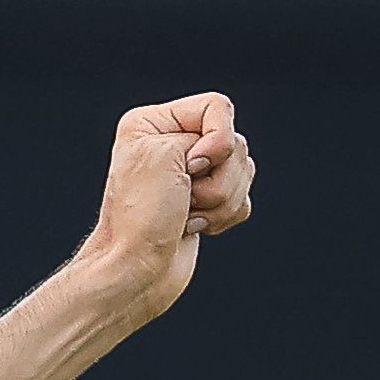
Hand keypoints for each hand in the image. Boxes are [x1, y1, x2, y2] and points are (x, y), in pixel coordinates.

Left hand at [73, 94, 252, 317]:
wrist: (136, 272)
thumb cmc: (140, 216)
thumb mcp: (164, 155)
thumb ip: (208, 135)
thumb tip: (227, 153)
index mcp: (154, 123)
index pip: (217, 107)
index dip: (217, 140)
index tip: (190, 167)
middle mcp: (173, 144)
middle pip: (236, 144)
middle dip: (218, 179)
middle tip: (184, 198)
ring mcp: (191, 176)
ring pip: (244, 172)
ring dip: (220, 201)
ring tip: (186, 216)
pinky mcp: (206, 203)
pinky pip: (243, 199)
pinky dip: (225, 216)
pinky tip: (194, 228)